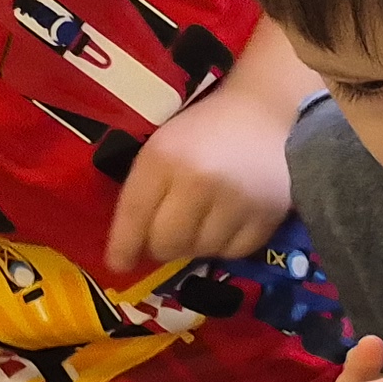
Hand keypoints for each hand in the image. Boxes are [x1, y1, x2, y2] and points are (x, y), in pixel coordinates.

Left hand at [105, 84, 292, 274]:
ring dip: (194, 245)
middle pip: (167, 242)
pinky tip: (224, 225)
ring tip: (199, 224)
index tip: (117, 264)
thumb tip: (133, 247)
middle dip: (161, 245)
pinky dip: (223, 246)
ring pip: (200, 251)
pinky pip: (233, 252)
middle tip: (166, 236)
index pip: (135, 213)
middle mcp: (198, 182)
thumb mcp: (163, 148)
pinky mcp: (265, 218)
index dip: (124, 245)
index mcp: (164, 157)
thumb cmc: (204, 130)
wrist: (264, 117)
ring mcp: (235, 203)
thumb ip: (144, 189)